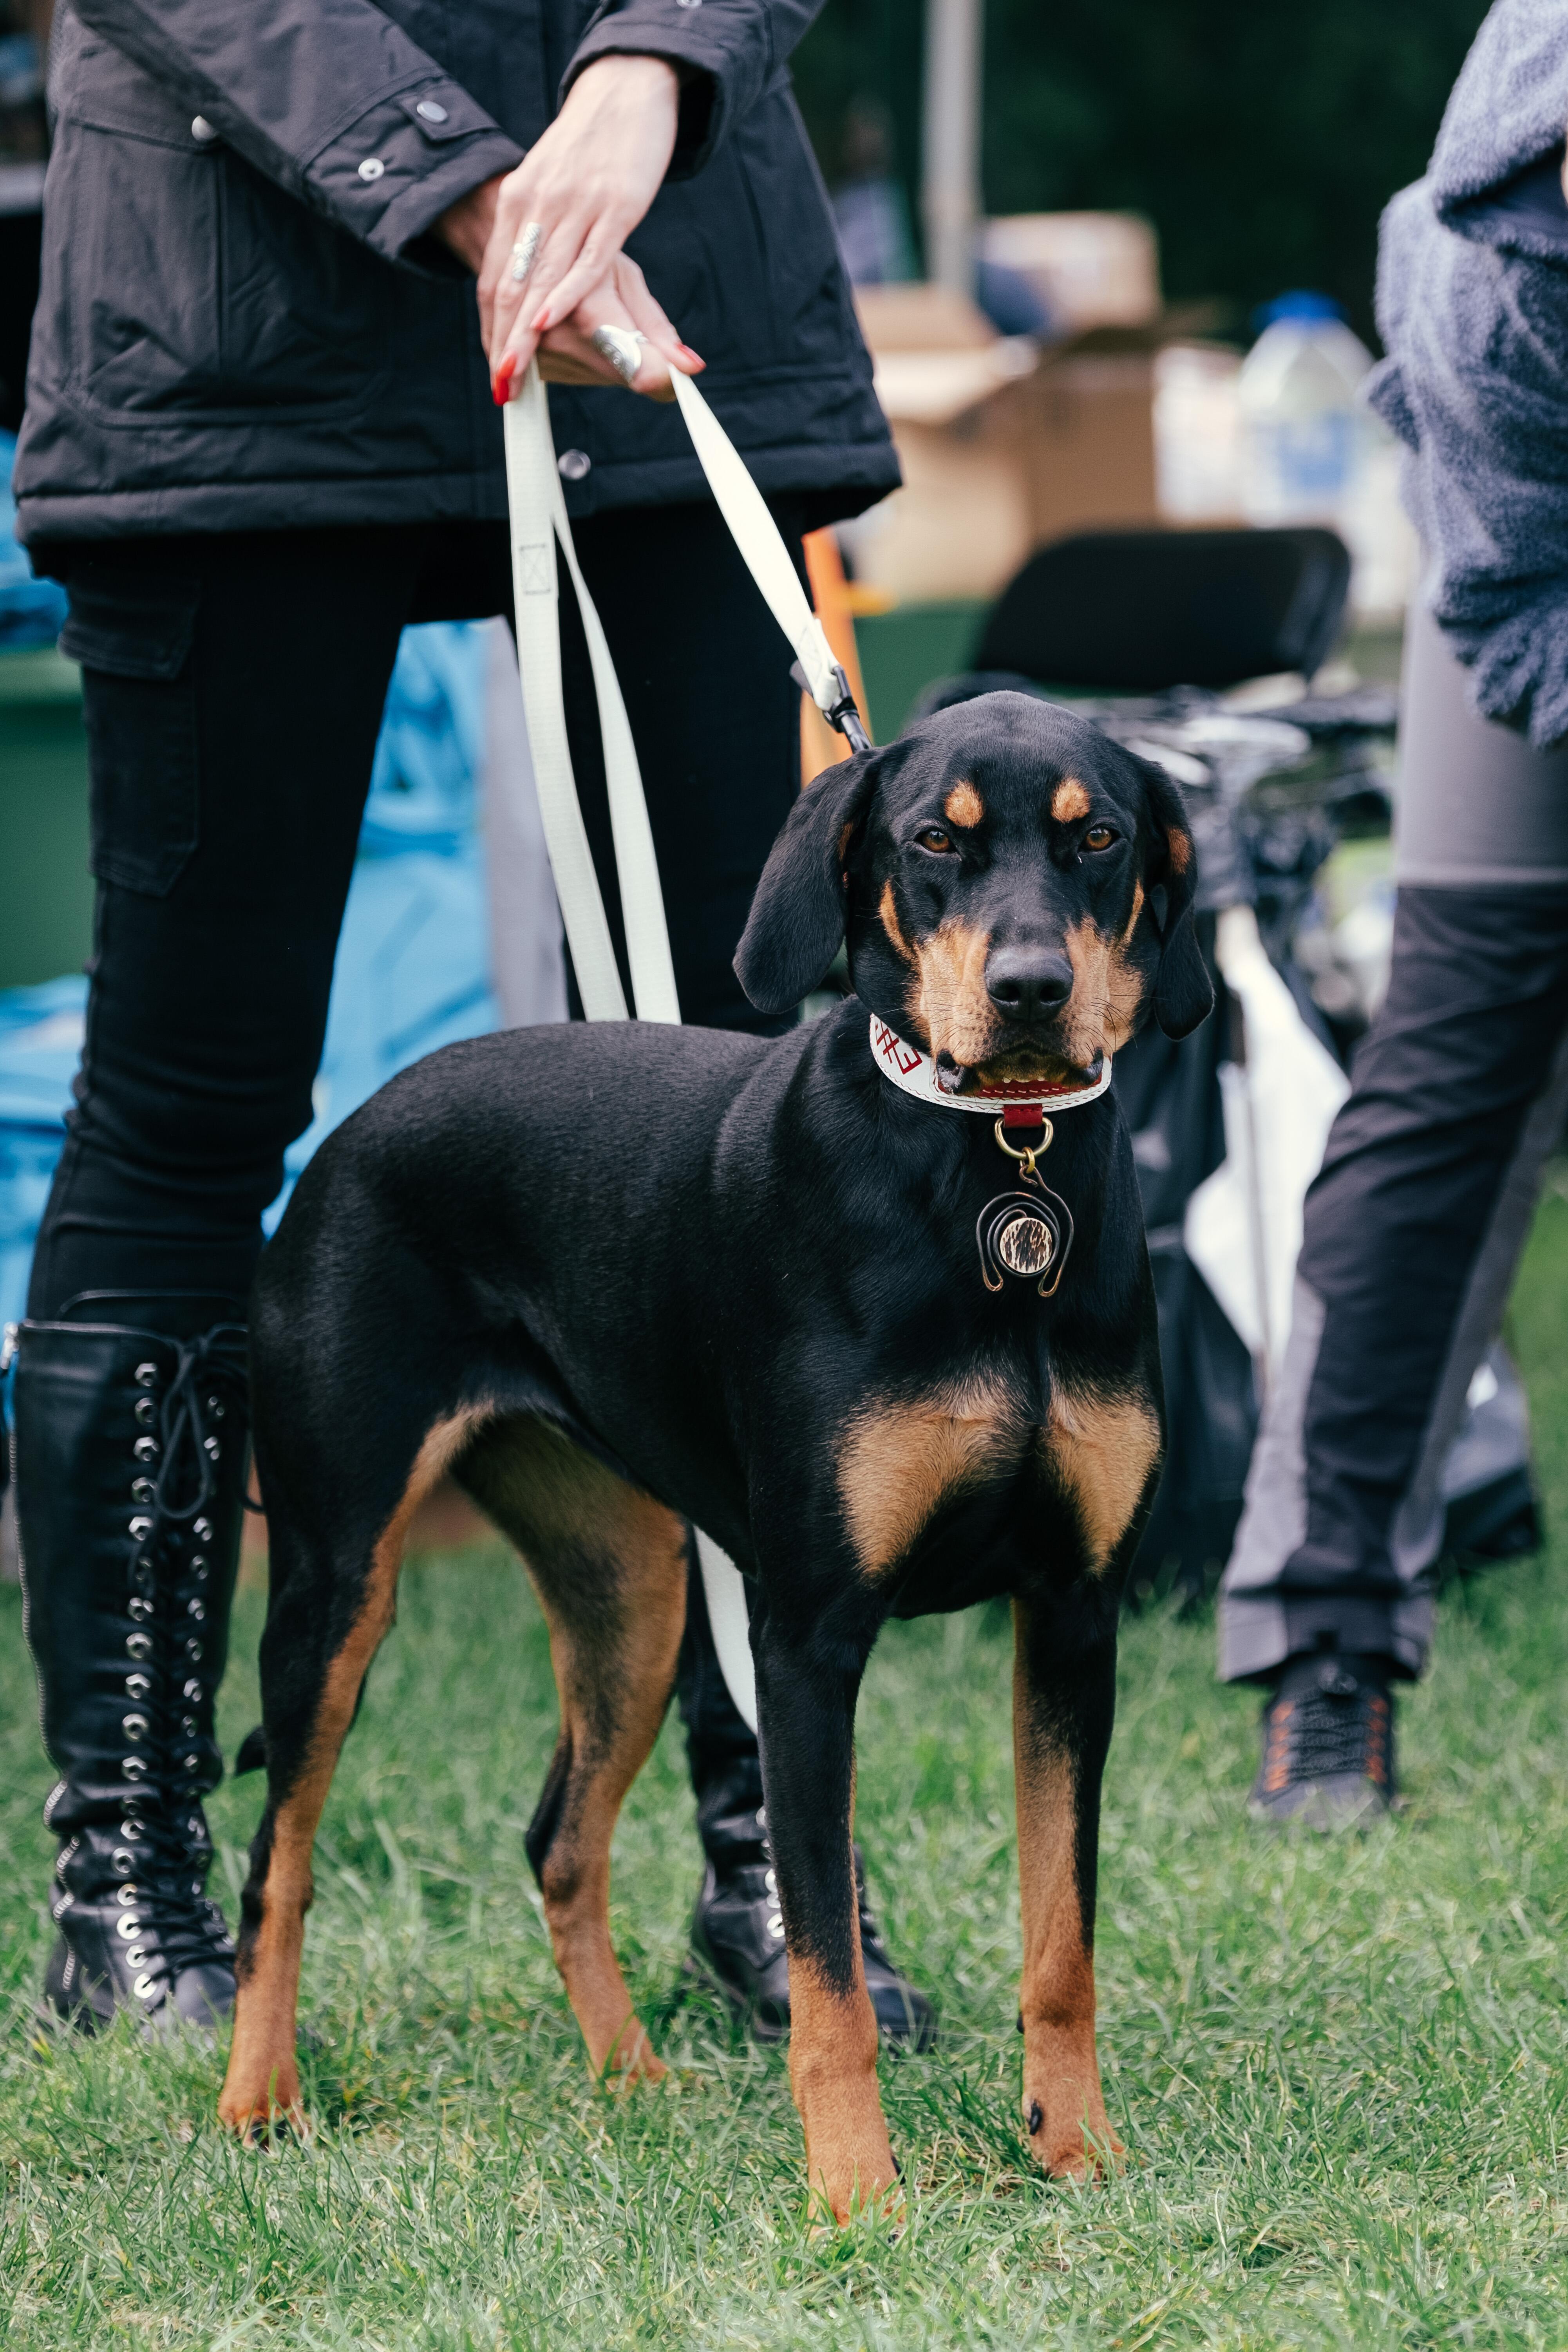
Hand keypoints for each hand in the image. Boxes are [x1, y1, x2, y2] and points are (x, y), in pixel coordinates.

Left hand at [434, 56, 702, 401]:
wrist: (622, 93)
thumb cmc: (588, 149)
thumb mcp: (549, 184)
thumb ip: (537, 228)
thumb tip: (531, 276)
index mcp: (519, 201)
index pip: (499, 278)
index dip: (494, 326)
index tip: (496, 368)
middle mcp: (539, 206)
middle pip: (515, 287)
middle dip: (507, 341)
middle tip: (502, 384)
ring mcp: (576, 208)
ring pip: (542, 280)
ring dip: (527, 333)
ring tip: (516, 372)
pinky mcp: (614, 210)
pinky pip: (584, 263)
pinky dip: (564, 295)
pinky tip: (546, 323)